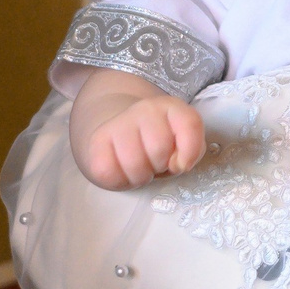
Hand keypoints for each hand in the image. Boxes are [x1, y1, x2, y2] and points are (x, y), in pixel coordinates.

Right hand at [77, 93, 205, 189]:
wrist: (117, 133)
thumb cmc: (156, 144)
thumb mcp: (182, 145)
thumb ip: (192, 151)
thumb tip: (179, 164)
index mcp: (171, 107)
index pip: (190, 123)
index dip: (191, 151)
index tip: (182, 164)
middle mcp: (144, 109)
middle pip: (159, 148)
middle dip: (160, 166)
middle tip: (154, 164)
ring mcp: (118, 123)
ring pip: (134, 164)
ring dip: (140, 177)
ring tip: (139, 168)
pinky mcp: (96, 141)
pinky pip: (109, 173)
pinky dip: (119, 181)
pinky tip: (122, 170)